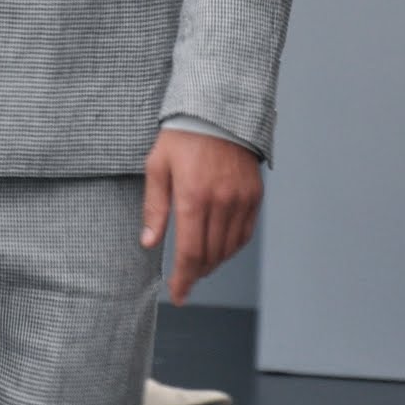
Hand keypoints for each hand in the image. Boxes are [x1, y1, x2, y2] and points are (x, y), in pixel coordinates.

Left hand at [141, 128, 262, 305]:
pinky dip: (232, 247)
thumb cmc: (182, 136)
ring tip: (199, 264)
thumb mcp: (158, 166)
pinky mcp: (254, 195)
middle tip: (184, 279)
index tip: (177, 295)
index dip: (184, 279)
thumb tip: (149, 242)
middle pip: (211, 255)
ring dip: (214, 262)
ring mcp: (241, 200)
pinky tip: (220, 247)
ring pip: (229, 248)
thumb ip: (154, 207)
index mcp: (193, 196)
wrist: (218, 110)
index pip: (191, 253)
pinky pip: (245, 233)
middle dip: (196, 273)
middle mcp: (220, 202)